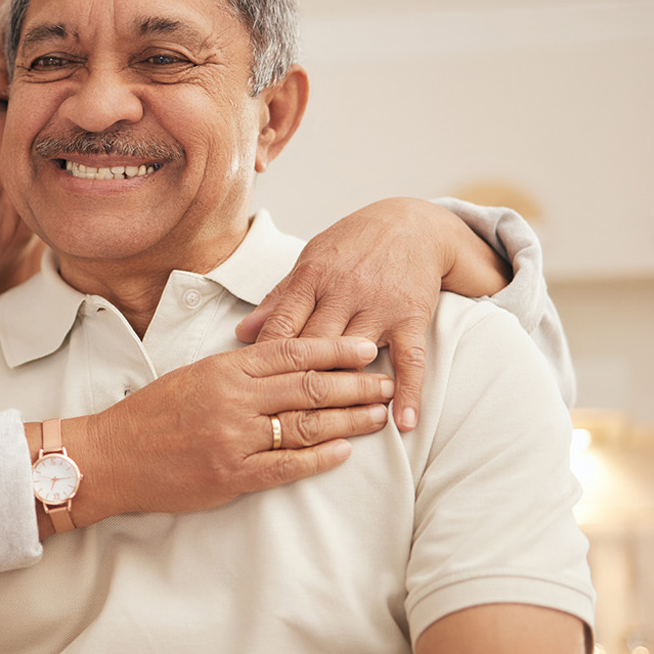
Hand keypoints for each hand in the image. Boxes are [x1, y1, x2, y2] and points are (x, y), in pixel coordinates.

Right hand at [65, 336, 391, 524]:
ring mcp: (233, 439)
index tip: (367, 348)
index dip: (336, 349)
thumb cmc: (151, 415)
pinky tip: (344, 453)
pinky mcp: (231, 476)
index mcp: (224, 369)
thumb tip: (287, 361)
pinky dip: (319, 459)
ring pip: (306, 426)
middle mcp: (232, 400)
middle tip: (388, 382)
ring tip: (379, 416)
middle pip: (309, 387)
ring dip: (349, 421)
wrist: (112, 456)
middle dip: (356, 384)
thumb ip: (239, 371)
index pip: (293, 351)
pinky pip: (286, 466)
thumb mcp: (193, 376)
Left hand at [234, 198, 510, 430]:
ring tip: (329, 431)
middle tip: (277, 422)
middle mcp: (343, 292)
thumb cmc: (352, 246)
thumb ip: (278, 301)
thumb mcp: (310, 261)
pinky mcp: (412, 316)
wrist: (412, 223)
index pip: (281, 327)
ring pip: (355, 358)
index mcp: (311, 277)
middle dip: (295, 385)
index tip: (249, 393)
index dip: (264, 362)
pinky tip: (402, 423)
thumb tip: (242, 334)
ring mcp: (379, 306)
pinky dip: (408, 393)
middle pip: (313, 348)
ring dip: (344, 395)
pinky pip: (411, 360)